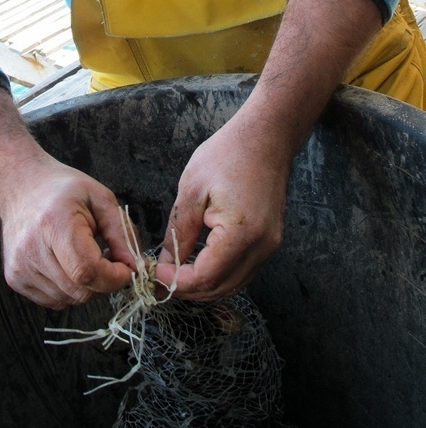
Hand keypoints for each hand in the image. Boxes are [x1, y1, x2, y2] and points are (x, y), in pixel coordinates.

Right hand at [0, 157, 136, 308]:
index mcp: (54, 224)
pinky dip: (69, 289)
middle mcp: (32, 249)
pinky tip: (69, 264)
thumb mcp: (101, 198)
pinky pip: (54, 300)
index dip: (114, 277)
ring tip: (87, 257)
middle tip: (110, 260)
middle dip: (105, 282)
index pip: (87, 271)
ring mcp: (20, 267)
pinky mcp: (15, 279)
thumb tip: (134, 265)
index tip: (126, 268)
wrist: (21, 187)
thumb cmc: (63, 189)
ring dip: (87, 286)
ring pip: (69, 299)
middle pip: (80, 290)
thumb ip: (121, 232)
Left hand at [156, 109, 290, 300]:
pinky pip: (244, 271)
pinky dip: (221, 275)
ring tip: (177, 274)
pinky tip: (200, 264)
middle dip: (188, 289)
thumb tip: (166, 263)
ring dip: (205, 286)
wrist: (266, 137)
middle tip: (162, 278)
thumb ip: (179, 231)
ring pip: (234, 285)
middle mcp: (261, 246)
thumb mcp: (192, 189)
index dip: (177, 281)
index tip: (156, 272)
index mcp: (240, 233)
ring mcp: (270, 246)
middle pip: (221, 288)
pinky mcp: (271, 241)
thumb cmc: (228, 154)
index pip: (205, 277)